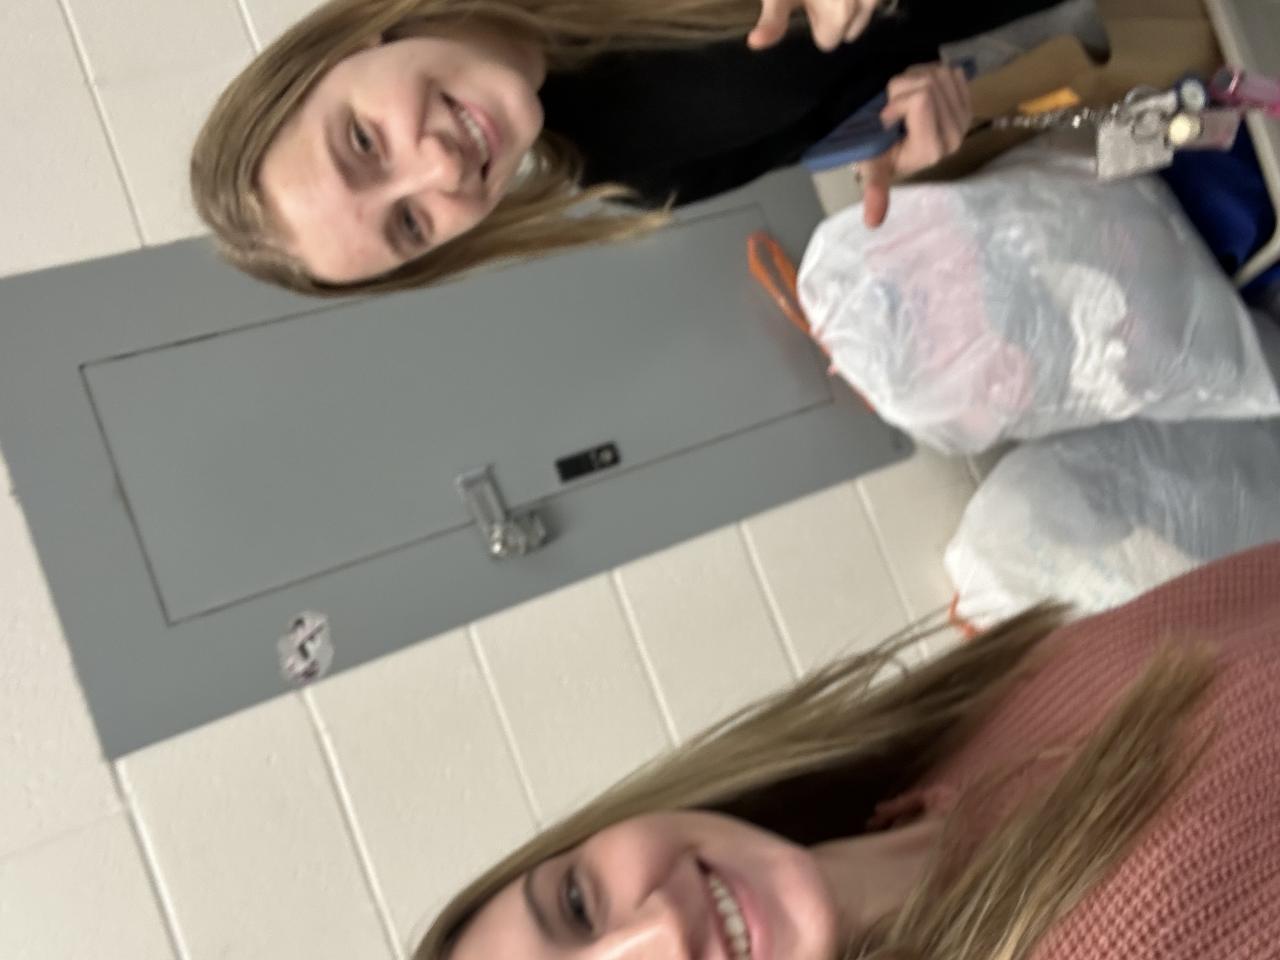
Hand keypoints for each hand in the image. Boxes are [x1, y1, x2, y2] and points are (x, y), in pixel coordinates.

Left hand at [748, 0, 878, 52]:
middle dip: (835, 15)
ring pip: (864, 11)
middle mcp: (864, 6)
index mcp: (839, 18)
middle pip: (847, 28)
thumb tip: (755, 44)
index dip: (816, 25)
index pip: (828, 42)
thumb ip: (773, 22)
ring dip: (851, 3)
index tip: (808, 8)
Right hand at [858, 63, 972, 227]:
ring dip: (914, 78)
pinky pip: (950, 71)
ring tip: (904, 100)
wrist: (894, 144)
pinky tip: (919, 93)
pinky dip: (929, 73)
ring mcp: (965, 119)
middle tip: (893, 107)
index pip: (921, 99)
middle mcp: (955, 137)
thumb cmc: (878, 153)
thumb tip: (872, 225)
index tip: (886, 119)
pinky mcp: (967, 103)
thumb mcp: (872, 168)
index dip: (896, 100)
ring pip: (939, 73)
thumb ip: (875, 190)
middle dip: (903, 86)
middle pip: (930, 83)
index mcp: (933, 150)